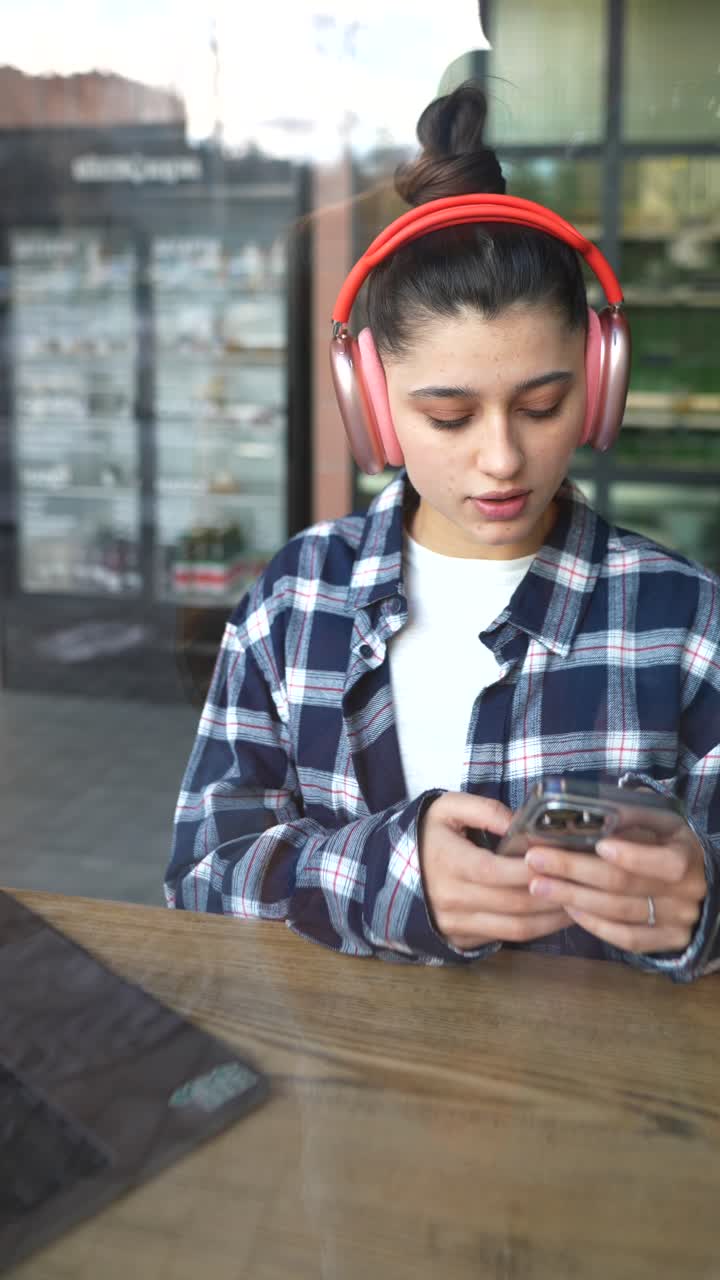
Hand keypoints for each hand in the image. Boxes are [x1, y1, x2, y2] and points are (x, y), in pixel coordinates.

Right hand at [419, 792, 572, 949]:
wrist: (391, 870)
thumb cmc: (428, 835)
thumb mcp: (447, 808)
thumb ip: (484, 809)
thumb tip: (520, 822)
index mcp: (449, 863)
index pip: (496, 871)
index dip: (531, 868)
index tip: (561, 858)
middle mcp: (453, 898)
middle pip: (514, 903)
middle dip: (554, 894)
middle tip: (584, 882)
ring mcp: (458, 924)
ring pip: (516, 928)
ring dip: (552, 919)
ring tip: (580, 902)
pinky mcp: (463, 939)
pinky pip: (506, 938)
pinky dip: (536, 930)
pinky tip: (556, 916)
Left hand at [524, 821, 707, 954]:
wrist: (699, 885)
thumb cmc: (668, 845)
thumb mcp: (662, 823)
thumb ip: (635, 815)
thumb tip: (594, 807)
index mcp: (687, 856)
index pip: (664, 861)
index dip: (632, 855)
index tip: (598, 845)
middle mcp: (686, 893)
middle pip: (625, 885)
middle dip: (575, 870)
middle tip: (537, 860)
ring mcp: (676, 921)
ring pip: (619, 912)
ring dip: (574, 897)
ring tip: (540, 885)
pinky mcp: (665, 942)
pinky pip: (625, 938)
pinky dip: (594, 924)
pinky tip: (568, 908)